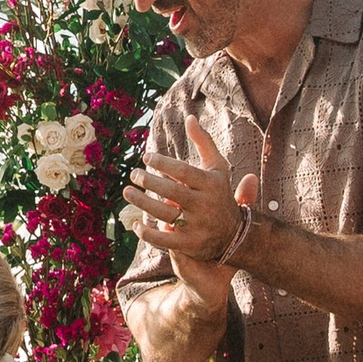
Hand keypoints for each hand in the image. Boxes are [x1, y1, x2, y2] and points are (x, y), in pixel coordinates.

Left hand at [125, 120, 254, 296]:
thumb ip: (203, 142)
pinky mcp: (190, 245)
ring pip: (164, 213)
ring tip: (127, 192)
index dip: (162, 163)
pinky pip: (165, 239)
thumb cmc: (219, 193)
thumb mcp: (217, 167)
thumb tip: (189, 117)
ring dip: (142, 203)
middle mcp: (205, 205)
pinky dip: (148, 232)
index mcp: (211, 184)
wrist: (235, 234)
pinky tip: (135, 224)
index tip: (146, 157)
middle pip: (171, 191)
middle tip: (133, 174)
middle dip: (149, 181)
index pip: (182, 171)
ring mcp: (198, 226)